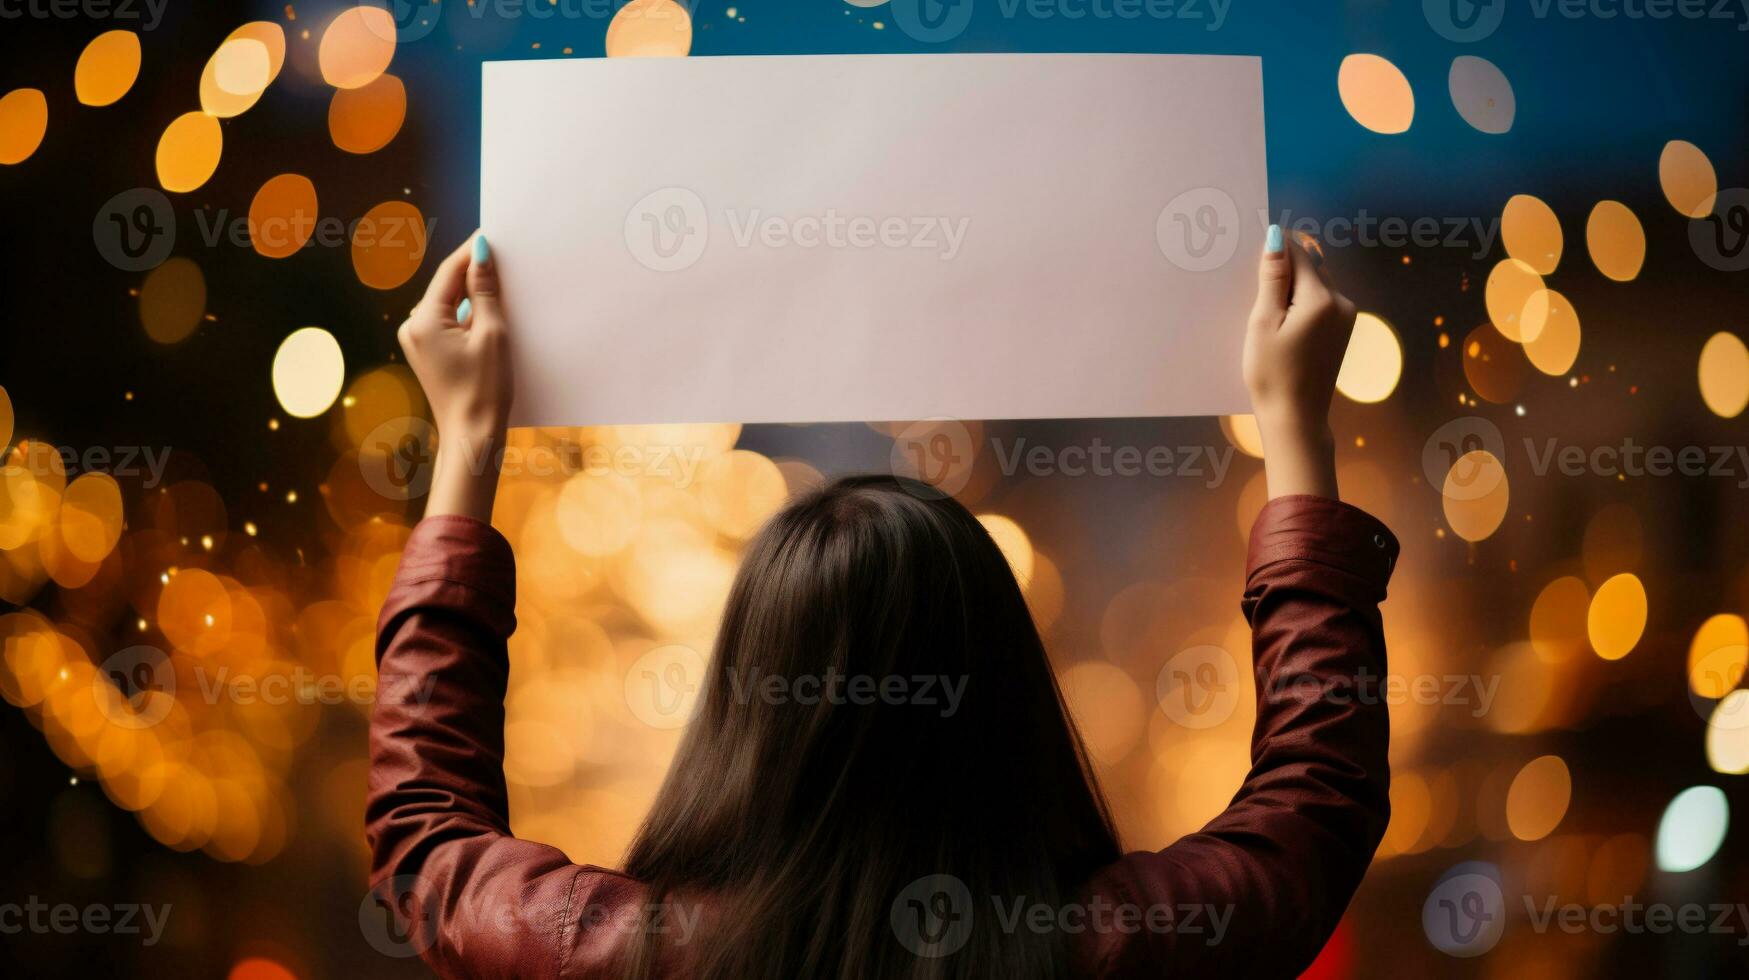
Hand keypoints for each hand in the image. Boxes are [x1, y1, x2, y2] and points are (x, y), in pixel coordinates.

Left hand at [397, 232, 512, 520]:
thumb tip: (481, 253)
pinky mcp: (427, 353)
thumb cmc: (485, 390)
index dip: (473, 252)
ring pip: (449, 304)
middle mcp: (412, 326)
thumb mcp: (492, 334)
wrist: (472, 436)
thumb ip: (485, 290)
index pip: (450, 271)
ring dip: (474, 296)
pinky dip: (469, 317)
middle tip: (506, 259)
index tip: (494, 235)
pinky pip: (448, 323)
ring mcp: (417, 341)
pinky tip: (491, 319)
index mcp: (423, 320)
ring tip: (504, 290)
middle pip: (448, 286)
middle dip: (475, 274)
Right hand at [1242, 227, 1356, 499]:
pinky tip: (1283, 332)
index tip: (1253, 266)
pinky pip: (1320, 305)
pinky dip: (1300, 308)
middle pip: (1310, 268)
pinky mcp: (1343, 331)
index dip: (1275, 252)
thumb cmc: (1272, 373)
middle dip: (1283, 275)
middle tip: (1258, 303)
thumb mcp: (1263, 323)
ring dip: (1290, 292)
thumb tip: (1277, 236)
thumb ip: (1272, 277)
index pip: (1300, 252)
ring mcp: (1346, 317)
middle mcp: (1341, 302)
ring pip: (1314, 286)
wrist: (1295, 418)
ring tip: (1269, 322)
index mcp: (1322, 298)